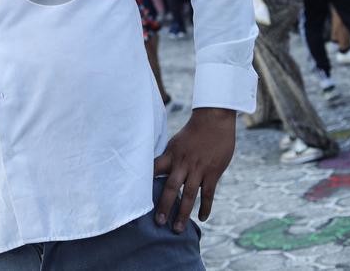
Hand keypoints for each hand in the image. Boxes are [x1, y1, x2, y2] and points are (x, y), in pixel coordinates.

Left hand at [153, 107, 235, 232]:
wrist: (213, 121)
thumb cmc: (193, 132)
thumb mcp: (175, 143)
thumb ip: (169, 159)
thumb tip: (159, 172)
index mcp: (171, 155)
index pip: (154, 170)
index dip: (144, 182)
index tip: (136, 196)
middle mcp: (182, 163)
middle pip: (171, 188)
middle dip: (164, 206)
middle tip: (158, 223)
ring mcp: (198, 169)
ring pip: (189, 195)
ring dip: (183, 213)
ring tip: (177, 228)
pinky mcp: (213, 172)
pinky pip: (208, 193)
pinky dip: (205, 207)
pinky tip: (202, 218)